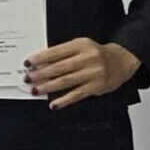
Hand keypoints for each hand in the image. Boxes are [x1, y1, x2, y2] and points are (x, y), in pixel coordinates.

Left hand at [25, 38, 139, 109]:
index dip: (39, 58)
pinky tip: (54, 104)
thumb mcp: (80, 47)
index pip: (55, 52)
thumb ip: (62, 53)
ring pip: (66, 81)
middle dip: (40, 74)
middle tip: (27, 78)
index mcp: (81, 45)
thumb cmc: (96, 54)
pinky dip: (64, 100)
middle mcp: (88, 58)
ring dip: (48, 87)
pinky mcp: (97, 86)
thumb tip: (39, 65)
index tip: (27, 64)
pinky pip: (77, 94)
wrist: (122, 60)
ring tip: (35, 90)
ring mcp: (93, 73)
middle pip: (59, 67)